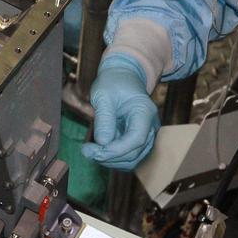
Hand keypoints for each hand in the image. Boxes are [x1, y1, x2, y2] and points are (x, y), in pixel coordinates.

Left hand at [81, 54, 159, 170]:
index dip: (116, 150)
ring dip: (110, 160)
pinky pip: (128, 157)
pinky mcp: (138, 141)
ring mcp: (146, 135)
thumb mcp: (103, 95)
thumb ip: (104, 118)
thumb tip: (103, 142)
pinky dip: (113, 158)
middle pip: (135, 153)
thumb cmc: (113, 82)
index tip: (95, 151)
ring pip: (132, 159)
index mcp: (144, 112)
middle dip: (109, 156)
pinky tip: (98, 150)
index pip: (136, 139)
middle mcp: (150, 127)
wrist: (122, 77)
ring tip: (90, 151)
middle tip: (86, 151)